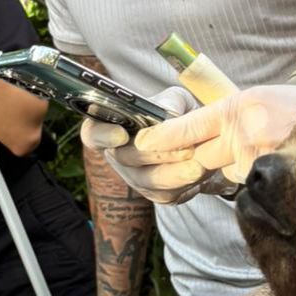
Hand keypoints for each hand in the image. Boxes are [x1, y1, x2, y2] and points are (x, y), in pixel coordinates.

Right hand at [81, 87, 206, 203]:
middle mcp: (118, 157)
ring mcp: (136, 179)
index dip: (102, 135)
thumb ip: (170, 102)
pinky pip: (167, 195)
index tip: (121, 134)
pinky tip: (203, 173)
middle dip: (156, 154)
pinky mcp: (157, 195)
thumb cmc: (178, 113)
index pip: (92, 134)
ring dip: (176, 174)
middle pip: (126, 161)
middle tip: (184, 148)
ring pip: (149, 182)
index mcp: (111, 127)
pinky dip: (186, 186)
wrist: (198, 138)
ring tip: (200, 164)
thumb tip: (166, 114)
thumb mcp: (176, 99)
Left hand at [125, 84, 295, 188]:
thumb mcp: (262, 102)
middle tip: (197, 161)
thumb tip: (195, 144)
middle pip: (203, 158)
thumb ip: (228, 121)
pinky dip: (256, 185)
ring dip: (235, 174)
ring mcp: (263, 157)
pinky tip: (276, 171)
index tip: (141, 144)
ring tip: (265, 157)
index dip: (162, 138)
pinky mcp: (276, 179)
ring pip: (227, 177)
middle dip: (198, 163)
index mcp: (241, 105)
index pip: (189, 125)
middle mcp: (247, 130)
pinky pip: (250, 189)